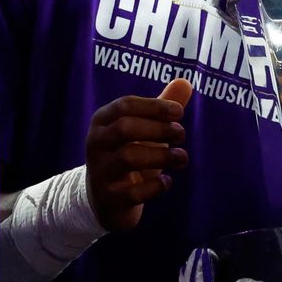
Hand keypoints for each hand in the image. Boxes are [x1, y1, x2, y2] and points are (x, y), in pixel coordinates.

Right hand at [86, 78, 191, 232]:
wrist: (106, 199)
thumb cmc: (129, 153)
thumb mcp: (144, 129)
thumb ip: (162, 107)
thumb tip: (185, 82)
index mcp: (102, 122)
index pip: (125, 105)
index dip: (155, 106)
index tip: (179, 112)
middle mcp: (95, 144)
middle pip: (125, 128)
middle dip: (160, 129)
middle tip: (182, 134)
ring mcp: (100, 173)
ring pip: (129, 157)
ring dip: (164, 155)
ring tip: (182, 157)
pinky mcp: (109, 199)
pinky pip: (133, 192)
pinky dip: (156, 186)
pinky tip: (166, 181)